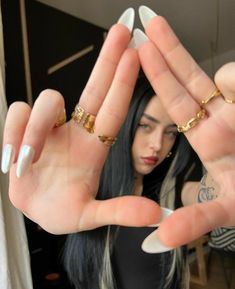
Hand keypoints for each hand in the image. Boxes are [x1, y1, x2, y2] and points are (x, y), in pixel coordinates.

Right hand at [1, 13, 160, 233]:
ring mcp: (49, 129)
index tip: (135, 54)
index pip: (112, 108)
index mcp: (95, 147)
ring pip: (45, 102)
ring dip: (36, 130)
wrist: (36, 213)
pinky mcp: (22, 131)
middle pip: (92, 88)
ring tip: (29, 160)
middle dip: (106, 60)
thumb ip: (119, 212)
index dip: (123, 82)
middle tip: (120, 30)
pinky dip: (13, 133)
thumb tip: (155, 214)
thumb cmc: (64, 212)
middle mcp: (75, 131)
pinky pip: (17, 115)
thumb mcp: (91, 216)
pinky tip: (13, 158)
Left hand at [137, 8, 234, 250]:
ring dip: (217, 68)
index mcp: (208, 137)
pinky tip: (232, 80)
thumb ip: (195, 221)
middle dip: (171, 51)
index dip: (159, 75)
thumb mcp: (227, 211)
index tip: (140, 51)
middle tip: (149, 23)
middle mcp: (224, 117)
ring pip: (226, 77)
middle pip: (191, 79)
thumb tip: (159, 239)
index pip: (177, 100)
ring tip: (186, 53)